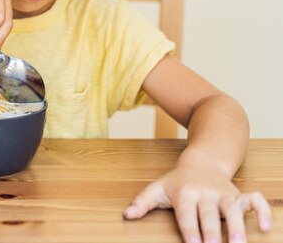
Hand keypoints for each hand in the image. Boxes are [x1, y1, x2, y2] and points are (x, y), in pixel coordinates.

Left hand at [123, 163, 271, 242]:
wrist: (202, 160)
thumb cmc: (178, 180)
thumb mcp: (157, 188)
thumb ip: (143, 202)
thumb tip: (126, 215)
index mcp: (185, 193)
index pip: (186, 213)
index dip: (189, 229)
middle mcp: (206, 193)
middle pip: (210, 214)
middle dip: (213, 231)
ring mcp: (225, 194)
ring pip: (234, 209)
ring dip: (238, 226)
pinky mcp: (240, 194)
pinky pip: (255, 200)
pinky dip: (262, 211)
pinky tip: (265, 227)